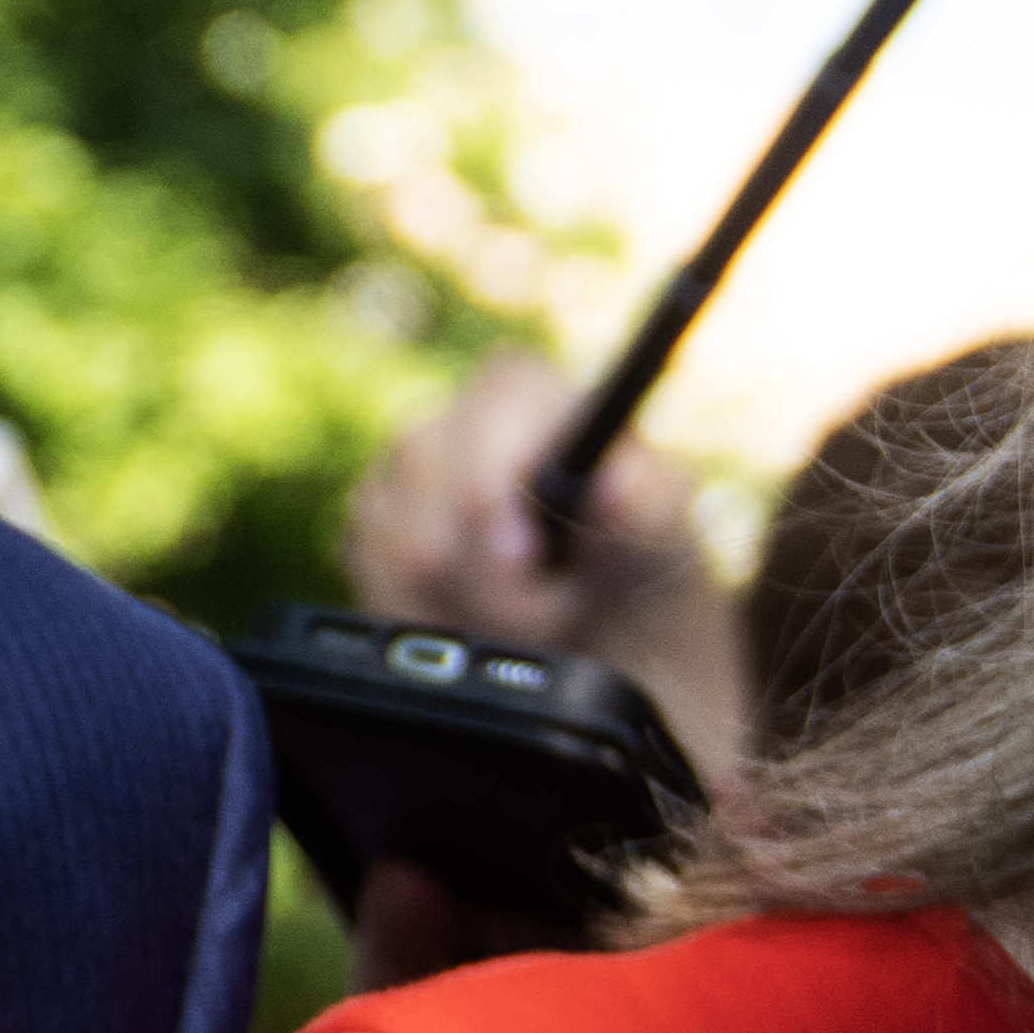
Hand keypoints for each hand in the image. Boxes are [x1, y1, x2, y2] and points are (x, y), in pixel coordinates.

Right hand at [340, 354, 741, 771]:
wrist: (607, 640)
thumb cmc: (639, 570)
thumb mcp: (667, 536)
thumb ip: (647, 501)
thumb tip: (618, 480)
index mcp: (523, 392)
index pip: (480, 413)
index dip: (491, 489)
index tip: (529, 556)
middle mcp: (446, 422)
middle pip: (427, 487)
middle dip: (495, 581)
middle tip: (557, 613)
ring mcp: (396, 481)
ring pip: (395, 551)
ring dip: (467, 610)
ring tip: (528, 621)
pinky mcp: (366, 537)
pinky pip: (370, 586)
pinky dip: (430, 622)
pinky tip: (477, 624)